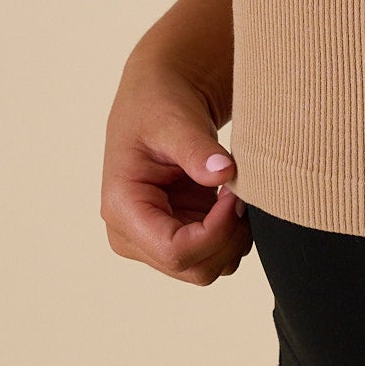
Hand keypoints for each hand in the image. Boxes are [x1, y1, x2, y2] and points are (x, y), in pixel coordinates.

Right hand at [101, 53, 252, 285]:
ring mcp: (154, 238)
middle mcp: (132, 234)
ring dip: (232, 238)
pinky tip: (231, 199)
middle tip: (242, 194)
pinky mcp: (176, 233)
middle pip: (193, 269)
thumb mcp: (175, 120)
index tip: (235, 195)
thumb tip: (224, 173)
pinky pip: (212, 252)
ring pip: (207, 268)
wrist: (158, 96)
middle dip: (227, 237)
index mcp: (122, 208)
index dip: (215, 232)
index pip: (175, 251)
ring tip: (237, 194)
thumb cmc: (157, 103)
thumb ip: (197, 149)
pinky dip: (231, 233)